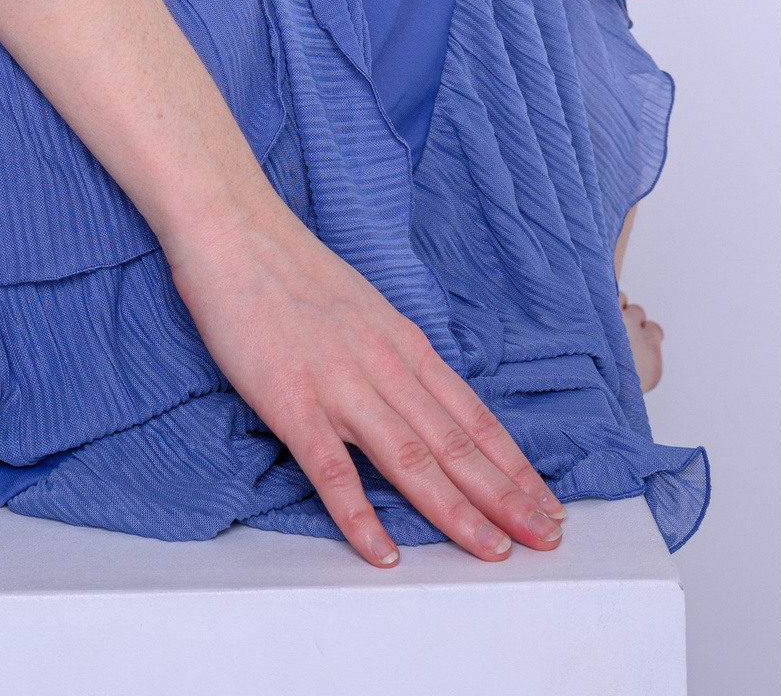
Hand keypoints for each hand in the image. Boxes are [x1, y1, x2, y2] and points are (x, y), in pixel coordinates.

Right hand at [167, 197, 567, 565]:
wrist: (234, 228)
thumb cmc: (290, 265)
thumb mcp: (362, 306)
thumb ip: (391, 353)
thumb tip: (419, 395)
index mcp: (402, 342)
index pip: (471, 414)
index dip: (512, 463)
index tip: (544, 501)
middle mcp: (384, 365)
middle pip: (455, 442)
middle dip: (506, 496)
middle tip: (547, 539)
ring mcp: (339, 384)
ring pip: (411, 458)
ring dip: (456, 510)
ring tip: (492, 551)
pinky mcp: (291, 400)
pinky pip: (331, 468)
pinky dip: (359, 515)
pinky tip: (382, 553)